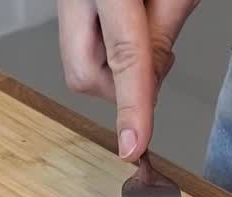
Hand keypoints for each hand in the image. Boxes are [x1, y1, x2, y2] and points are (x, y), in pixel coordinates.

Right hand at [57, 0, 199, 160]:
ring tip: (143, 29)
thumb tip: (152, 85)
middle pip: (85, 74)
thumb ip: (165, 33)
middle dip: (121, 84)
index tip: (133, 148)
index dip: (132, 108)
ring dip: (115, 66)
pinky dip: (108, 52)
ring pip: (81, 66)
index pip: (124, 57)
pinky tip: (127, 25)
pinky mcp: (67, 8)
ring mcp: (66, 3)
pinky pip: (81, 48)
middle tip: (155, 59)